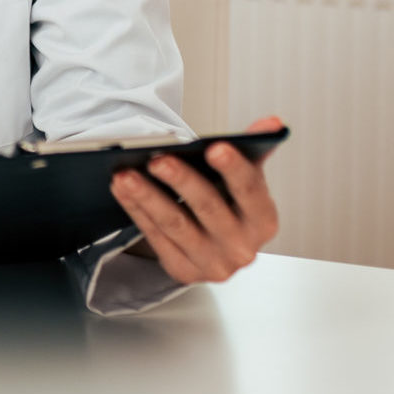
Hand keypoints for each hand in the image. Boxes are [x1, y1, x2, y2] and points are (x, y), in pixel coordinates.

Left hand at [108, 115, 282, 285]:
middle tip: (158, 159)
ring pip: (175, 225)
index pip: (250, 191)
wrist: (218, 247)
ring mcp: (212, 263)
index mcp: (263, 221)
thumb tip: (271, 123)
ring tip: (126, 173)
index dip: (233, 169)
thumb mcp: (246, 178)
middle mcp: (241, 248)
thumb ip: (254, 148)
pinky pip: (155, 237)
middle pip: (208, 208)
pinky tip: (122, 189)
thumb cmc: (231, 205)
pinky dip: (136, 210)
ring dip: (148, 197)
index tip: (215, 147)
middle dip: (182, 181)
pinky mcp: (184, 270)